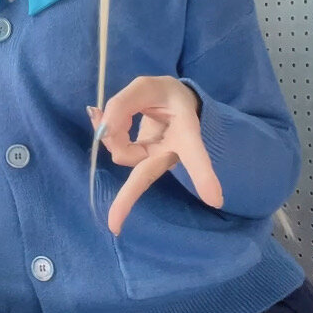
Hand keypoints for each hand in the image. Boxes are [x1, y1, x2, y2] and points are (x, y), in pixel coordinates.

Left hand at [86, 75, 223, 234]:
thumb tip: (103, 130)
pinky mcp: (139, 159)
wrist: (174, 102)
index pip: (195, 153)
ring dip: (111, 129)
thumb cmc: (166, 96)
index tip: (215, 200)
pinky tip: (98, 114)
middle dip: (127, 199)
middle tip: (113, 225)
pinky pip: (115, 149)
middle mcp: (170, 152)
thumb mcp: (148, 87)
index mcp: (187, 132)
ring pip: (120, 151)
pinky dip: (104, 131)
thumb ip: (123, 104)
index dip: (203, 174)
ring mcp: (152, 159)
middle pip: (146, 175)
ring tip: (114, 109)